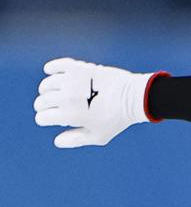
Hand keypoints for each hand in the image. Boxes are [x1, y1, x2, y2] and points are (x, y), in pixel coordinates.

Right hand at [34, 58, 158, 147]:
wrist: (133, 98)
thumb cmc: (117, 120)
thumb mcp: (98, 136)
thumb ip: (76, 140)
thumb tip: (56, 141)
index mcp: (70, 116)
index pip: (43, 117)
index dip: (44, 120)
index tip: (49, 119)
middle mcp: (68, 98)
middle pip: (42, 101)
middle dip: (43, 106)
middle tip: (50, 107)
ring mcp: (73, 81)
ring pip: (47, 84)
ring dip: (46, 90)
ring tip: (54, 93)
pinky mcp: (79, 68)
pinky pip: (57, 65)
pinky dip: (51, 68)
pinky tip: (50, 72)